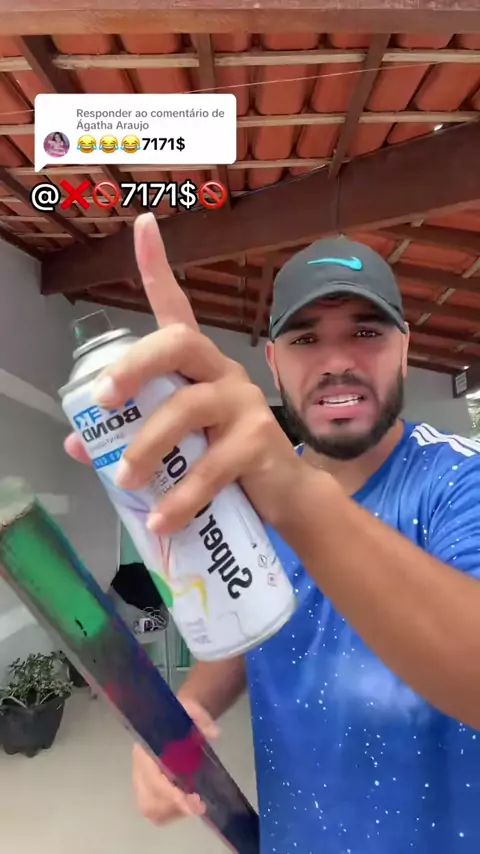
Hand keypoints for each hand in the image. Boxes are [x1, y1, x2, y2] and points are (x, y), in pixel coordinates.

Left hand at [64, 213, 304, 534]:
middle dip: (135, 366)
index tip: (143, 224)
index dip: (158, 266)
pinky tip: (160, 520)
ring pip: (188, 409)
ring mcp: (244, 404)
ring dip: (148, 446)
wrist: (284, 498)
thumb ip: (132, 436)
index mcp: (199, 366)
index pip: (178, 307)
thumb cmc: (222, 461)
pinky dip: (181, 498)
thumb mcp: (176, 445)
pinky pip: (212, 467)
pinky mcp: (259, 443)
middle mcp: (223, 372)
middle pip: (179, 344)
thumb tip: (79, 445)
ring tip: (124, 480)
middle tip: (103, 399)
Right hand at [132, 698, 218, 824]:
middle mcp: (138, 766)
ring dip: (171, 811)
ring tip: (193, 804)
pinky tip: (184, 803)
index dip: (172, 793)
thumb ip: (202, 717)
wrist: (170, 716)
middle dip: (174, 807)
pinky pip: (151, 810)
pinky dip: (168, 812)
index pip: (154, 778)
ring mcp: (140, 779)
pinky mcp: (144, 787)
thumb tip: (215, 733)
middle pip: (148, 800)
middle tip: (199, 805)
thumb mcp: (191, 708)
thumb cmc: (179, 715)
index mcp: (146, 747)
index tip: (193, 803)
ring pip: (149, 808)